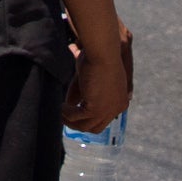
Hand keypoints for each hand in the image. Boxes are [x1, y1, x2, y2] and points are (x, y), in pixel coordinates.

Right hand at [64, 19, 131, 133]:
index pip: (104, 119)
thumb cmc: (97, 58)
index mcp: (120, 101)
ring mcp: (107, 111)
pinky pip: (77, 118)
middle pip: (96, 127)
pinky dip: (67, 114)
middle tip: (65, 116)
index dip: (89, 120)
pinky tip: (61, 106)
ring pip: (85, 126)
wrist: (102, 52)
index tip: (75, 115)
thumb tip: (69, 102)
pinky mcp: (96, 109)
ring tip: (60, 112)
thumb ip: (82, 91)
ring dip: (71, 121)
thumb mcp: (91, 77)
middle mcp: (117, 109)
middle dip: (79, 124)